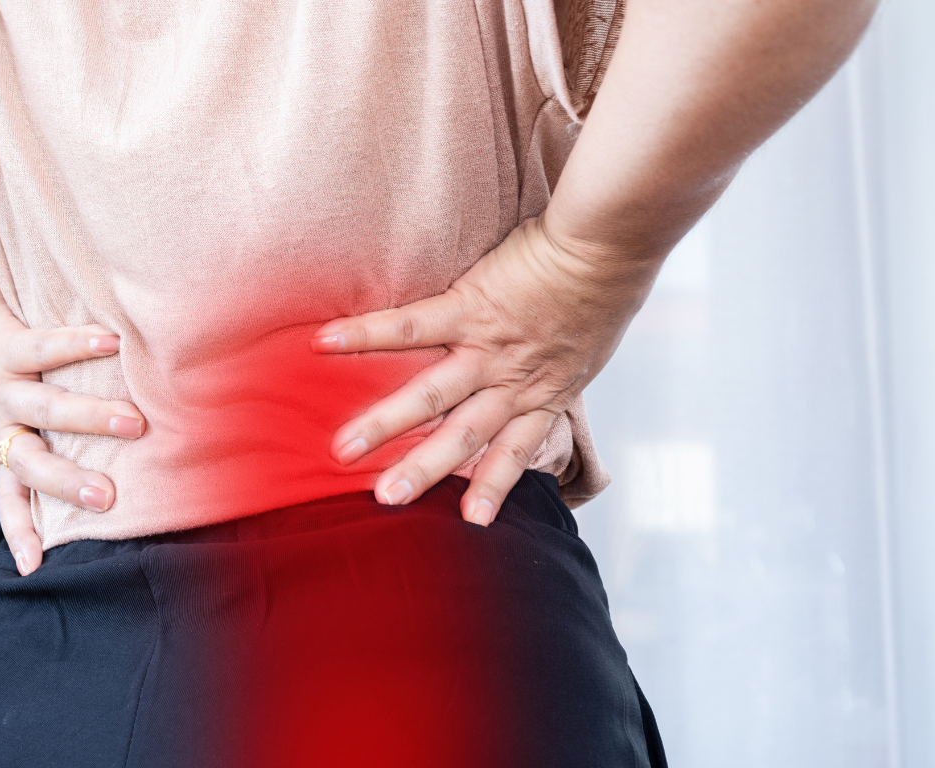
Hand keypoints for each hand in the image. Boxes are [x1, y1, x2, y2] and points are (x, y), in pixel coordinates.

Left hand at [0, 276, 145, 575]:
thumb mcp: (1, 411)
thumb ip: (39, 432)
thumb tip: (103, 460)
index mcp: (1, 443)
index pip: (11, 496)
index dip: (21, 531)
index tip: (33, 568)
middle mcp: (0, 422)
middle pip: (31, 464)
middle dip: (69, 484)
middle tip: (108, 499)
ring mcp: (1, 385)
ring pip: (46, 408)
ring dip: (91, 418)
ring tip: (133, 424)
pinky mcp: (4, 345)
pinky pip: (44, 346)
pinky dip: (79, 345)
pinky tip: (112, 343)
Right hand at [310, 216, 659, 524]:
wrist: (609, 246)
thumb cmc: (604, 288)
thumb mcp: (589, 344)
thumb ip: (560, 360)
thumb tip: (548, 362)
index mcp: (544, 394)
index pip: (515, 452)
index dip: (492, 489)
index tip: (470, 524)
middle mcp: (513, 383)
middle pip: (463, 438)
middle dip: (421, 472)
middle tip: (384, 500)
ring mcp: (489, 349)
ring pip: (432, 397)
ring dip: (386, 425)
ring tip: (345, 449)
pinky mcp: (469, 307)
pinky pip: (410, 326)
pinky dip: (366, 335)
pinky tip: (325, 343)